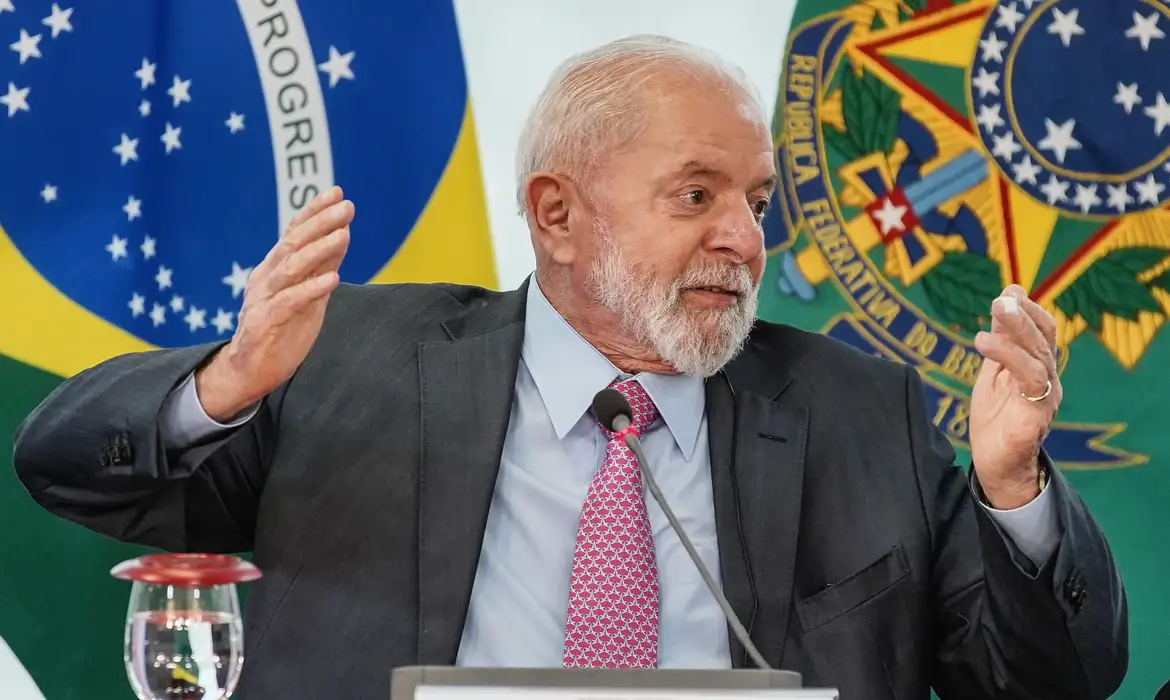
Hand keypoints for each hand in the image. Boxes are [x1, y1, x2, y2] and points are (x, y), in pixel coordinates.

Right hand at [196, 186, 353, 420]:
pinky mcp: (264, 323)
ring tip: (343, 234)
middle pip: (293, 244)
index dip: (313, 211)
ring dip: (319, 249)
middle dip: (320, 222)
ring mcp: (263, 299)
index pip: (294, 232)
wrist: (250, 371)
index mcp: (275, 268)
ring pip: (291, 268)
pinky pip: (289, 302)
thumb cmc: (281, 330)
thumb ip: (321, 267)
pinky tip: (332, 278)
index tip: (337, 192)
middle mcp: (266, 277)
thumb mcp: (309, 295)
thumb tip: (342, 234)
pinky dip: (311, 288)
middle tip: (346, 206)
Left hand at [970, 284, 1061, 509]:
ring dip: (1016, 331)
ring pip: (1039, 356)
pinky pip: (1030, 380)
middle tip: (1003, 297)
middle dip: (1024, 314)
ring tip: (995, 312)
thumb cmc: (996, 419)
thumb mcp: (993, 372)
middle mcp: (1048, 379)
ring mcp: (1045, 397)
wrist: (996, 465)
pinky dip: (1010, 357)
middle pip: (1043, 339)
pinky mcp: (1036, 415)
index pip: (1043, 331)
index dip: (1030, 309)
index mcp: (1038, 368)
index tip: (1011, 289)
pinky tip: (985, 343)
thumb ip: (1000, 339)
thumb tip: (1005, 299)